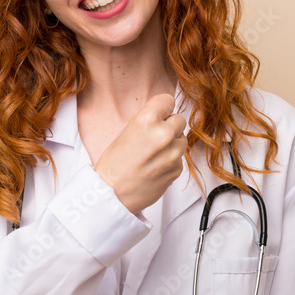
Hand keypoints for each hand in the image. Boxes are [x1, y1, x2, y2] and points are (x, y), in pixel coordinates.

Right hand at [93, 93, 187, 213]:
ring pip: (182, 139)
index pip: (168, 100)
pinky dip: (170, 161)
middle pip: (180, 119)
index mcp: (147, 120)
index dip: (163, 109)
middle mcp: (163, 134)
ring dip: (172, 144)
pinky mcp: (177, 169)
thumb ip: (148, 121)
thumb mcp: (126, 132)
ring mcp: (173, 153)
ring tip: (153, 154)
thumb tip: (164, 116)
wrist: (113, 194)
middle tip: (155, 137)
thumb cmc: (114, 165)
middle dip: (170, 126)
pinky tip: (155, 167)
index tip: (159, 114)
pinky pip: (180, 158)